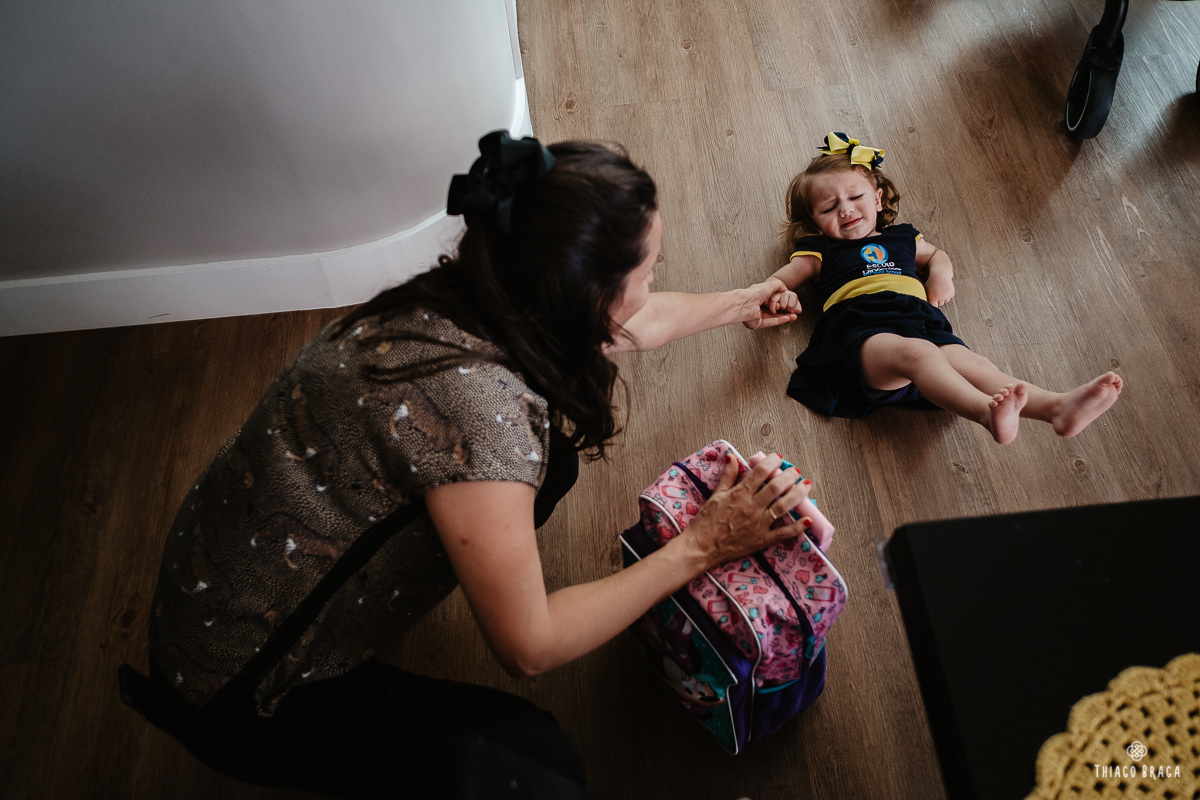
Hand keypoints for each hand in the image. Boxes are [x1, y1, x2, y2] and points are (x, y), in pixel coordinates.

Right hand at [678, 453, 812, 571]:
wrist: (702, 547)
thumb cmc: (707, 521)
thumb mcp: (715, 495)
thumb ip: (727, 476)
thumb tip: (732, 456)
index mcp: (739, 494)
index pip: (760, 472)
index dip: (772, 462)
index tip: (778, 457)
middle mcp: (751, 507)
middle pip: (776, 487)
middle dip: (789, 476)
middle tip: (795, 471)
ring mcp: (758, 524)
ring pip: (783, 507)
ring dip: (798, 495)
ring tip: (806, 485)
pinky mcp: (762, 539)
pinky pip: (783, 533)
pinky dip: (797, 527)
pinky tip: (808, 520)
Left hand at [742, 277, 798, 328]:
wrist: (745, 303)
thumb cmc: (753, 293)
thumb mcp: (769, 285)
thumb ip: (778, 285)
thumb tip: (784, 288)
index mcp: (758, 298)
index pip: (772, 301)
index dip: (781, 302)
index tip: (788, 303)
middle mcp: (757, 307)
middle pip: (773, 310)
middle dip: (784, 311)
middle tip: (792, 311)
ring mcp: (757, 316)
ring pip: (773, 317)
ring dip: (784, 317)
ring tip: (793, 316)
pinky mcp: (758, 323)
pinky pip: (771, 322)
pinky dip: (780, 320)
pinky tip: (787, 318)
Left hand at [925, 273, 955, 306]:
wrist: (940, 274)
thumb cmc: (931, 282)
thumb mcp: (926, 289)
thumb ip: (927, 297)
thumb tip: (925, 304)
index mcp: (933, 298)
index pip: (934, 306)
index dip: (934, 303)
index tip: (933, 301)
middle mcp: (941, 298)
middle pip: (940, 304)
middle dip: (938, 301)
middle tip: (937, 295)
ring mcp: (947, 295)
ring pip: (946, 301)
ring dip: (944, 298)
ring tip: (941, 292)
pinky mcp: (952, 293)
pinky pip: (950, 297)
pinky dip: (948, 295)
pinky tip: (945, 290)